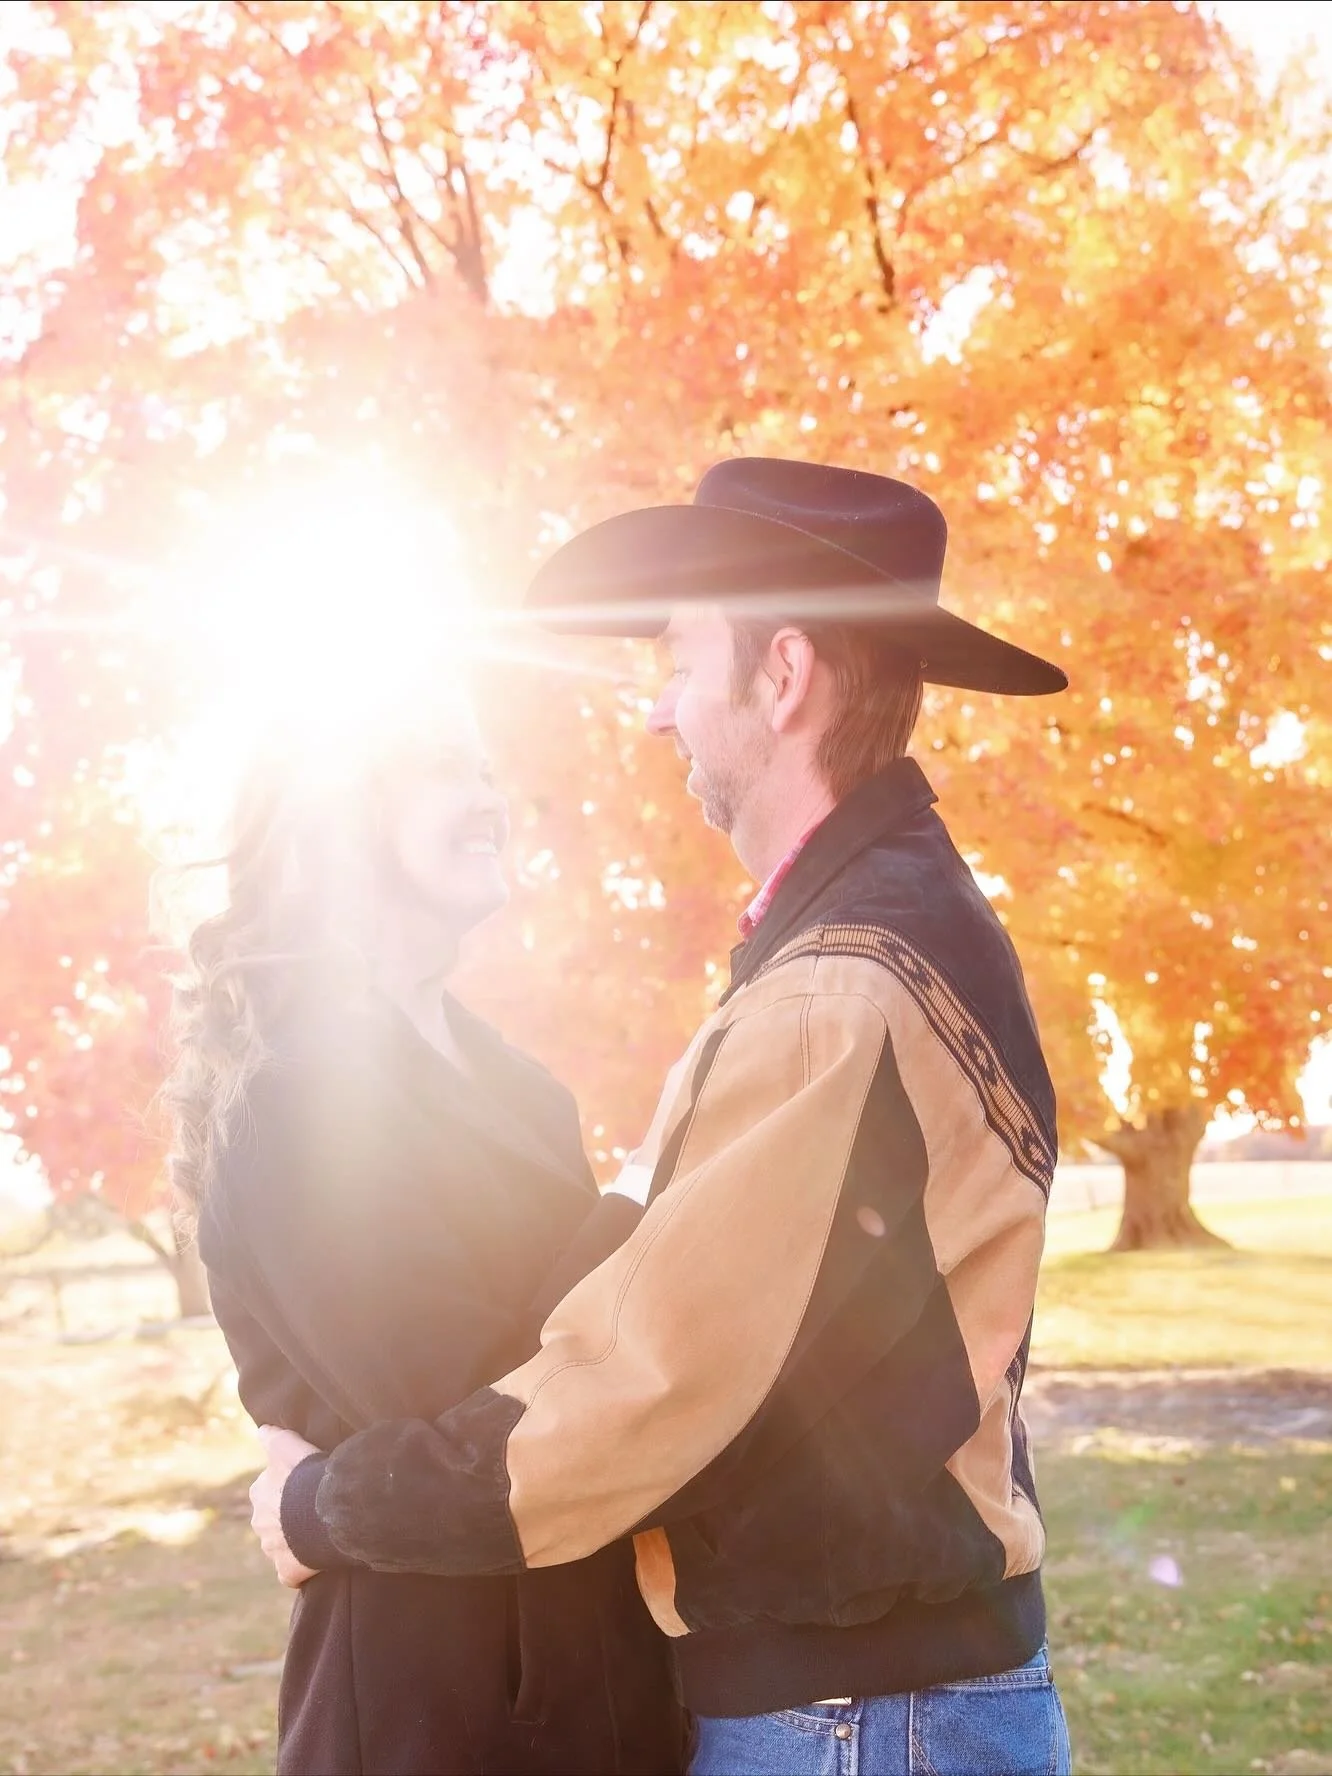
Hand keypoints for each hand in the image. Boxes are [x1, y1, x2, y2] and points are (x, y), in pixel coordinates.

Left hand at [250, 1424, 321, 1588]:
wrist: (322, 1510)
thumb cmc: (305, 1475)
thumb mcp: (287, 1445)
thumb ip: (272, 1436)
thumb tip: (261, 1429)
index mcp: (258, 1494)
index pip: (270, 1491)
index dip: (288, 1488)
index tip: (305, 1487)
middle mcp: (259, 1522)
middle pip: (273, 1520)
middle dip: (288, 1518)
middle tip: (313, 1510)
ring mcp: (272, 1550)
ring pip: (282, 1545)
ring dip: (296, 1542)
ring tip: (319, 1532)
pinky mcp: (287, 1571)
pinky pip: (292, 1572)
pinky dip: (301, 1569)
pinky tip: (316, 1560)